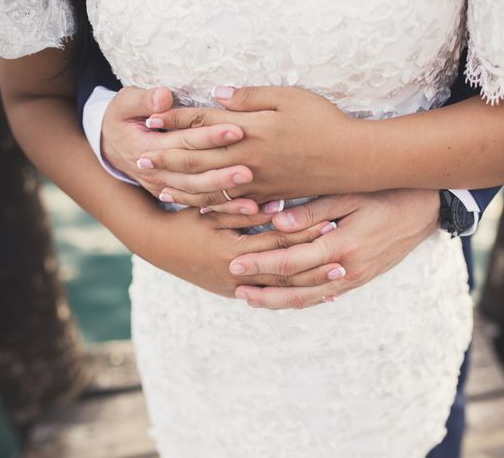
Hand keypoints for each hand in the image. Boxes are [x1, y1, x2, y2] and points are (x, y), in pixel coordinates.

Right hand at [101, 86, 259, 213]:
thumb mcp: (124, 102)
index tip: (238, 130)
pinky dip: (229, 212)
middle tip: (250, 170)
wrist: (110, 148)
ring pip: (200, 197)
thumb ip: (144, 99)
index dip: (209, 136)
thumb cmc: (122, 118)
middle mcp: (157, 174)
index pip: (183, 142)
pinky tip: (253, 212)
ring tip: (255, 203)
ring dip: (228, 201)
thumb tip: (164, 96)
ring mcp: (167, 189)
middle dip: (223, 174)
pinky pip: (205, 207)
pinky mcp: (179, 196)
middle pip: (194, 175)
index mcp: (145, 148)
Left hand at [140, 86, 360, 209]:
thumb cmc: (324, 123)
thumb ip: (250, 98)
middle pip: (196, 159)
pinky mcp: (267, 197)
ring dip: (179, 186)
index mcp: (250, 131)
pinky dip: (208, 206)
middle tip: (138, 158)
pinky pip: (230, 205)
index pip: (202, 125)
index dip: (173, 121)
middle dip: (165, 157)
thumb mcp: (289, 97)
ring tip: (156, 185)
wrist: (353, 160)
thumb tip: (215, 94)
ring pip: (207, 187)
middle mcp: (246, 160)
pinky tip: (197, 208)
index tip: (149, 120)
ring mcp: (255, 182)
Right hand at [143, 207, 340, 297]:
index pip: (277, 243)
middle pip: (284, 272)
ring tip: (337, 281)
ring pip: (279, 291)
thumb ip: (243, 209)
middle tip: (346, 262)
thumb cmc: (185, 220)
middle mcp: (236, 275)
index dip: (305, 235)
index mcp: (232, 251)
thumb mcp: (211, 210)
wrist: (157, 244)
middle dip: (315, 268)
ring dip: (309, 286)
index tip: (332, 225)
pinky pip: (270, 297)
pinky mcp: (233, 292)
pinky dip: (292, 296)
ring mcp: (235, 288)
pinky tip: (315, 295)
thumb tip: (279, 205)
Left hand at [223, 189, 439, 308]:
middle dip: (263, 291)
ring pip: (310, 298)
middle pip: (296, 289)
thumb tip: (277, 222)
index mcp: (341, 246)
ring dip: (279, 301)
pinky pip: (326, 295)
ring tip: (252, 299)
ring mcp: (354, 278)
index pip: (291, 262)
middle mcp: (346, 269)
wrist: (424, 210)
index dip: (260, 264)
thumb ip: (313, 211)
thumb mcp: (350, 195)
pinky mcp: (360, 278)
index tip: (235, 264)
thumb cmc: (385, 194)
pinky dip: (303, 299)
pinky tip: (285, 299)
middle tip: (235, 288)